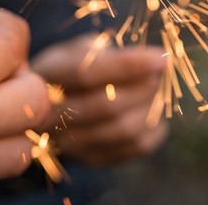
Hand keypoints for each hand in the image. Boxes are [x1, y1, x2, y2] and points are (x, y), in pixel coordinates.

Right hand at [32, 40, 167, 165]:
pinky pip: (135, 147)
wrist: (48, 110)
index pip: (87, 73)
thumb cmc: (71, 68)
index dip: (128, 65)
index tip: (161, 58)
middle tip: (160, 73)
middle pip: (108, 106)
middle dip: (144, 87)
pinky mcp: (92, 159)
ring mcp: (70, 144)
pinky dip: (154, 128)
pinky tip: (151, 112)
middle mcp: (50, 117)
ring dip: (150, 107)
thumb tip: (144, 59)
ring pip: (125, 130)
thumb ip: (104, 51)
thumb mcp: (77, 49)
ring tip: (155, 90)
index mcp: (46, 78)